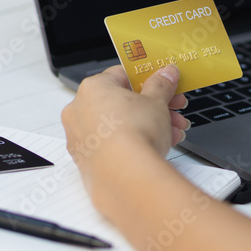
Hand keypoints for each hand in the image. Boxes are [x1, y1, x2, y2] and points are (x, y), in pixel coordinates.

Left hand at [61, 65, 189, 189]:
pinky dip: (132, 145)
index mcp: (92, 88)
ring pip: (119, 126)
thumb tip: (165, 75)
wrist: (127, 176)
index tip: (163, 86)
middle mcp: (79, 111)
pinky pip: (112, 146)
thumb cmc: (134, 135)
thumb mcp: (157, 101)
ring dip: (148, 127)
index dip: (148, 80)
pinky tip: (156, 147)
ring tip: (172, 133)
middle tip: (172, 110)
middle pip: (122, 103)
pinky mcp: (86, 161)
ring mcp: (80, 138)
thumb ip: (161, 85)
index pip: (122, 75)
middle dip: (152, 107)